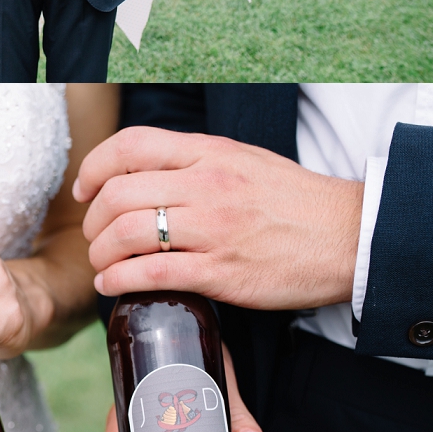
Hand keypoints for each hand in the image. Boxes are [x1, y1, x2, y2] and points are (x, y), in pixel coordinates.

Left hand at [74, 127, 362, 309]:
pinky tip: (113, 286)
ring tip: (102, 264)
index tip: (84, 189)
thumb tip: (144, 172)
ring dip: (101, 253)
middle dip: (92, 219)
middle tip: (93, 235)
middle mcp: (207, 184)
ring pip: (127, 233)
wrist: (349, 236)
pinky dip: (119, 281)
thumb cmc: (295, 201)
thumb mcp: (243, 159)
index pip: (131, 145)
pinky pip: (152, 275)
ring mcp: (213, 229)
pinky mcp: (221, 272)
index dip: (94, 166)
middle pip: (118, 193)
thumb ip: (195, 160)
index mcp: (210, 152)